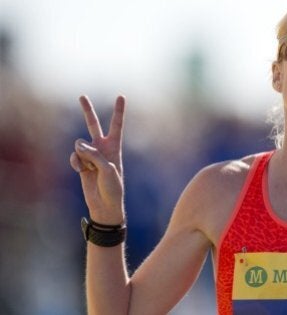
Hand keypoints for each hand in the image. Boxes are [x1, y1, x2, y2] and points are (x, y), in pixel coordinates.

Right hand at [69, 95, 125, 224]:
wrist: (104, 205)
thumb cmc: (112, 188)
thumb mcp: (107, 169)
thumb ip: (93, 154)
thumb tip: (77, 144)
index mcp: (114, 147)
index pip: (116, 125)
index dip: (118, 111)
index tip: (121, 96)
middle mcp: (102, 148)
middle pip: (93, 125)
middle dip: (87, 111)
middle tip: (82, 96)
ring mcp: (90, 155)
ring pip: (79, 145)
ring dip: (83, 155)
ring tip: (90, 168)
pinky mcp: (81, 164)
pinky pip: (74, 156)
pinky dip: (76, 163)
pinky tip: (82, 172)